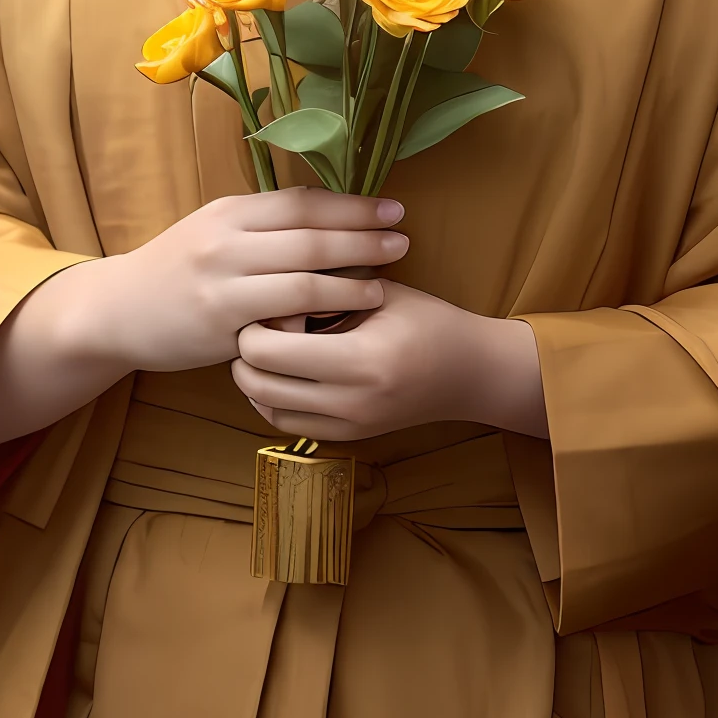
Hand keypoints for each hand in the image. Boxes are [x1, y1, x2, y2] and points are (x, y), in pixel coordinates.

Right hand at [90, 188, 406, 373]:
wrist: (118, 311)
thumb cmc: (175, 271)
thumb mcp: (212, 232)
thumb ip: (261, 226)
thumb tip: (324, 214)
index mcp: (229, 210)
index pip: (302, 201)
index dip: (351, 204)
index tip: (392, 208)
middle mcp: (226, 239)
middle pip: (310, 233)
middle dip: (363, 235)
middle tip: (404, 237)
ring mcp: (223, 281)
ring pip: (303, 275)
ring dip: (353, 276)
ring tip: (389, 276)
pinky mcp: (221, 322)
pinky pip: (285, 313)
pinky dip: (325, 308)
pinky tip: (351, 309)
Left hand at [232, 279, 547, 439]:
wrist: (469, 374)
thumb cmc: (427, 321)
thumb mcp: (379, 290)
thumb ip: (325, 286)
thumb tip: (270, 280)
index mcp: (360, 360)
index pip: (267, 350)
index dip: (260, 321)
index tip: (283, 301)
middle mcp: (349, 402)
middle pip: (255, 381)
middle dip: (249, 348)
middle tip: (270, 323)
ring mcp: (346, 426)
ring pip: (263, 406)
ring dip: (255, 374)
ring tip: (275, 345)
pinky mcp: (346, 437)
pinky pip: (284, 422)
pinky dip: (270, 396)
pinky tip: (284, 370)